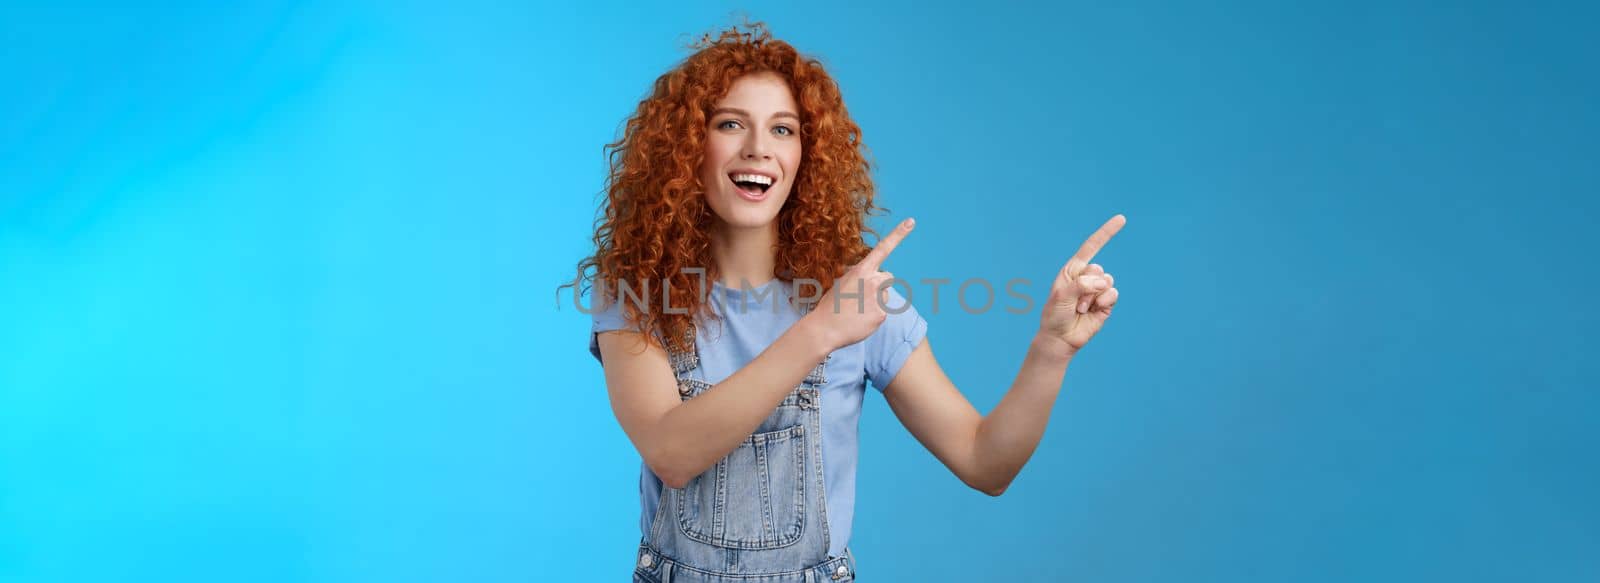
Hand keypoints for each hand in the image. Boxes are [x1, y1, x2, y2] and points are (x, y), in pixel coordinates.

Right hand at [805, 218, 914, 350]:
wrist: (824, 329)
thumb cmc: (831, 305)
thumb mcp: (842, 283)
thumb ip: (859, 276)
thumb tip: (870, 278)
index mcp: (861, 270)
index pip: (883, 249)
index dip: (898, 234)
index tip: (911, 222)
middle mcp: (872, 281)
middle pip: (887, 277)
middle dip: (879, 284)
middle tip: (861, 296)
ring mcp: (878, 298)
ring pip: (886, 295)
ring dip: (877, 300)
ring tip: (858, 310)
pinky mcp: (882, 314)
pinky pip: (884, 311)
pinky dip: (875, 315)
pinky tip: (861, 319)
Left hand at [1040, 214, 1124, 355]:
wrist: (1061, 338)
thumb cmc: (1055, 315)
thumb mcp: (1062, 295)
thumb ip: (1082, 284)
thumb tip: (1105, 282)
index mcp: (1073, 270)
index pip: (1092, 246)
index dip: (1107, 233)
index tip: (1122, 219)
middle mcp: (1086, 277)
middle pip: (1099, 269)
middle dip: (1087, 286)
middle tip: (1075, 302)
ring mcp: (1097, 290)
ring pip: (1107, 282)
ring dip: (1093, 297)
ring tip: (1081, 308)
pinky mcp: (1106, 303)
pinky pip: (1113, 294)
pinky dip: (1104, 302)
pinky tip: (1093, 311)